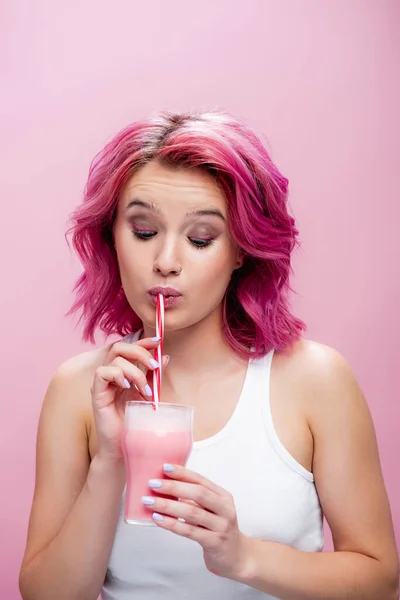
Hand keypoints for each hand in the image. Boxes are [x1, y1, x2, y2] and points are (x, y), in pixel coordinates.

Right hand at [91, 336, 168, 462]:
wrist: (126, 445)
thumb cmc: (136, 421)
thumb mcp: (150, 394)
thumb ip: (154, 375)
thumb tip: (165, 356)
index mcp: (123, 372)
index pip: (130, 348)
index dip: (143, 341)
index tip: (159, 341)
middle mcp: (111, 375)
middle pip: (120, 347)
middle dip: (140, 352)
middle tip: (154, 366)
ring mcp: (103, 383)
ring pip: (115, 359)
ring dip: (134, 371)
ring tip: (144, 389)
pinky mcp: (96, 393)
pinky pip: (102, 372)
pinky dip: (117, 374)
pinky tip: (127, 387)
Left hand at [142, 464, 250, 580]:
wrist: (236, 557)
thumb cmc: (218, 530)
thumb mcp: (212, 510)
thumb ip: (196, 499)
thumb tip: (167, 486)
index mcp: (223, 496)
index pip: (201, 480)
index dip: (183, 473)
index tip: (165, 467)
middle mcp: (225, 509)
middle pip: (198, 493)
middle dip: (173, 487)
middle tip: (153, 484)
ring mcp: (221, 526)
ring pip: (192, 512)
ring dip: (168, 505)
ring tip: (150, 502)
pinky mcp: (214, 542)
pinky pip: (189, 531)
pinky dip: (172, 523)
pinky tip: (158, 519)